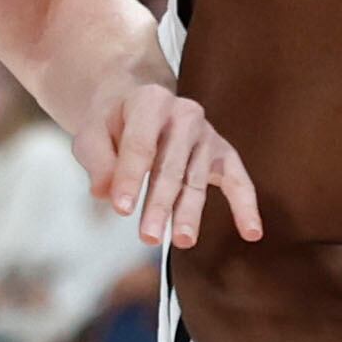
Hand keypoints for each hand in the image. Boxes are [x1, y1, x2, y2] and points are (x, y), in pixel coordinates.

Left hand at [75, 69, 260, 249]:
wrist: (134, 104)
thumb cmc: (112, 124)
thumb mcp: (91, 135)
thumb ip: (97, 161)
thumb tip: (106, 192)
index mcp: (150, 101)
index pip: (141, 145)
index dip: (129, 177)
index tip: (120, 208)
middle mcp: (184, 113)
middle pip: (171, 166)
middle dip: (159, 203)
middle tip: (148, 236)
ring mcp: (206, 134)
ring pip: (196, 180)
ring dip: (189, 213)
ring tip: (181, 240)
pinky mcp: (221, 153)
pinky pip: (237, 180)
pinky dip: (246, 206)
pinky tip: (251, 232)